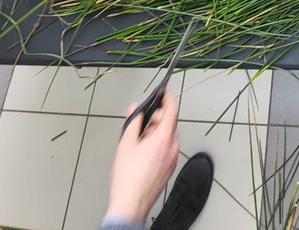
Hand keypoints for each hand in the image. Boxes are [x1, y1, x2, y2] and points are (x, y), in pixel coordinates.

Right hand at [105, 93, 180, 223]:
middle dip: (156, 119)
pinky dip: (158, 145)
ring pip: (168, 137)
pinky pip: (167, 149)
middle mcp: (172, 148)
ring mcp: (172, 159)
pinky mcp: (170, 168)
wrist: (131, 204)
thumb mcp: (126, 144)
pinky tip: (143, 153)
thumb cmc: (128, 179)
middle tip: (141, 123)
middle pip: (169, 124)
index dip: (168, 99)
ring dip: (157, 133)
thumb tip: (135, 110)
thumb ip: (133, 122)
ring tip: (139, 142)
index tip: (163, 94)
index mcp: (164, 138)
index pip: (172, 110)